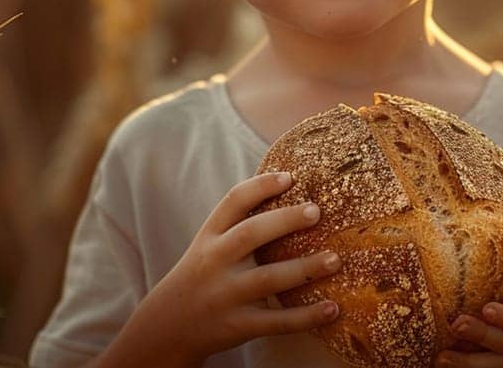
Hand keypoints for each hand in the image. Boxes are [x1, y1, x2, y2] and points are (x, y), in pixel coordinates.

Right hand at [118, 171, 342, 366]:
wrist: (167, 326)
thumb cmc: (202, 275)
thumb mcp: (209, 245)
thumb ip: (239, 224)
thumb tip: (290, 192)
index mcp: (209, 237)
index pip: (233, 202)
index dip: (261, 186)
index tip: (290, 176)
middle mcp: (215, 262)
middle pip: (250, 235)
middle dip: (285, 221)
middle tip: (317, 211)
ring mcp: (225, 295)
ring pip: (268, 279)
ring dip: (304, 269)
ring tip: (335, 260)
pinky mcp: (238, 325)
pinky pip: (276, 322)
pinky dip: (306, 317)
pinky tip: (333, 308)